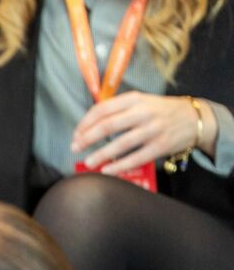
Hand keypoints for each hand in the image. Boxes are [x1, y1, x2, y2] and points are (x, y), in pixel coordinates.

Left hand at [71, 92, 215, 174]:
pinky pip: (137, 158)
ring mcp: (153, 129)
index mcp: (135, 99)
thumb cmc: (161, 111)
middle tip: (75, 148)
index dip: (86, 122)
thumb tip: (89, 125)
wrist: (195, 118)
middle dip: (87, 138)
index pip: (103, 109)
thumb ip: (119, 109)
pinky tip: (108, 171)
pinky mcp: (161, 145)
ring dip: (101, 155)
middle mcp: (143, 112)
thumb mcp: (141, 102)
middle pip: (108, 126)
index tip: (76, 134)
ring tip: (88, 162)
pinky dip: (120, 166)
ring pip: (121, 143)